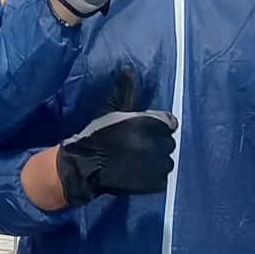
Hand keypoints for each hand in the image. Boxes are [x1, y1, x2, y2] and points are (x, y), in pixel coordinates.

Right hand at [56, 68, 177, 205]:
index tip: (147, 130)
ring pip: (167, 161)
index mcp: (150, 123)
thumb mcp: (111, 110)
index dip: (159, 125)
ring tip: (140, 162)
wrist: (84, 166)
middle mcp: (157, 143)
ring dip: (157, 161)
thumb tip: (127, 69)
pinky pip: (162, 179)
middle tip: (140, 146)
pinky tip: (140, 174)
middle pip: (169, 142)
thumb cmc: (97, 135)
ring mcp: (157, 165)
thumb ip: (125, 91)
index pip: (170, 122)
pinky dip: (154, 178)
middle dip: (158, 143)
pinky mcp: (154, 184)